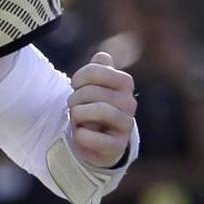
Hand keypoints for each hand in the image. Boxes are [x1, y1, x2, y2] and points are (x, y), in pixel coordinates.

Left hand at [68, 51, 136, 167]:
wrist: (97, 141)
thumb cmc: (92, 106)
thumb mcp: (93, 85)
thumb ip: (97, 69)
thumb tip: (102, 56)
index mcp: (124, 83)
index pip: (97, 69)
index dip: (80, 77)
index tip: (76, 85)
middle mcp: (129, 103)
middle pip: (92, 91)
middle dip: (75, 99)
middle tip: (74, 106)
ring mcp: (126, 125)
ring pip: (97, 111)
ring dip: (78, 115)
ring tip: (78, 119)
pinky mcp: (117, 147)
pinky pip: (90, 137)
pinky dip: (79, 136)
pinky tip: (82, 135)